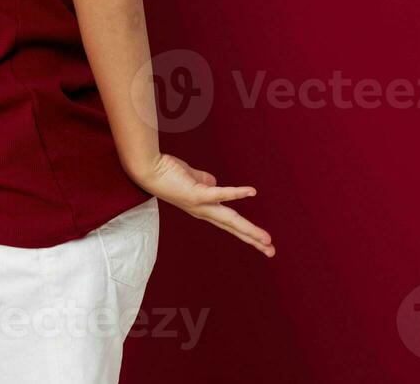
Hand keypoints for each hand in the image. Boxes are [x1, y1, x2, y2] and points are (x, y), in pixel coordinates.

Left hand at [131, 153, 275, 257]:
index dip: (246, 233)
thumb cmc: (168, 172)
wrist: (147, 169)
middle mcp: (203, 211)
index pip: (229, 224)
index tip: (263, 243)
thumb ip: (206, 182)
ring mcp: (200, 204)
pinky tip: (252, 192)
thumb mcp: (193, 180)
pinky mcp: (196, 193)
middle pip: (233, 227)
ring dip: (249, 229)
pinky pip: (219, 193)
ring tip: (266, 238)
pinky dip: (236, 192)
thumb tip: (214, 182)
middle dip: (252, 239)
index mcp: (204, 209)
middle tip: (271, 252)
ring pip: (229, 219)